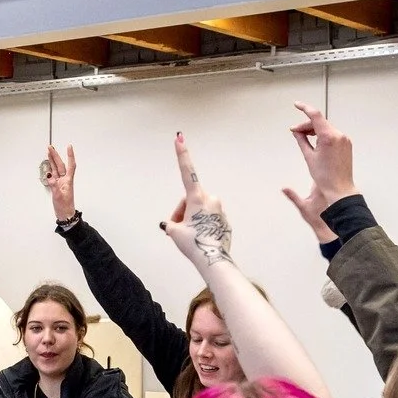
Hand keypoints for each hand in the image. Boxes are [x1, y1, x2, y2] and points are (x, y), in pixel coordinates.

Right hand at [44, 144, 76, 222]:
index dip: (70, 155)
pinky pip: (53, 174)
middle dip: (56, 155)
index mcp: (68, 181)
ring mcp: (61, 182)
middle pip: (61, 164)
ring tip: (49, 152)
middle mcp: (65, 180)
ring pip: (57, 168)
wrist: (65, 214)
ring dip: (53, 160)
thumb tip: (50, 176)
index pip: (70, 165)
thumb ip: (54, 185)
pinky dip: (51, 168)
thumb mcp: (58, 196)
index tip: (69, 146)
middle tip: (50, 147)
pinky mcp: (57, 185)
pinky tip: (48, 164)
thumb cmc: (65, 206)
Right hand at [160, 133, 231, 268]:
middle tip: (178, 229)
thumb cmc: (194, 244)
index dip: (182, 154)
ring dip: (192, 220)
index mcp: (198, 198)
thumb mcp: (175, 232)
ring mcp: (220, 210)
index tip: (179, 137)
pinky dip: (202, 227)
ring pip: (200, 211)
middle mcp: (211, 200)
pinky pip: (209, 220)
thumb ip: (172, 224)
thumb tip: (172, 224)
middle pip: (190, 200)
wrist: (213, 260)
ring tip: (190, 236)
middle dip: (182, 212)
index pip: (186, 172)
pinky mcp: (225, 221)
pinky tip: (201, 240)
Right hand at [281, 101, 354, 242]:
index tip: (297, 105)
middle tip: (295, 132)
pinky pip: (332, 134)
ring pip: (326, 128)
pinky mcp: (346, 144)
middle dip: (307, 126)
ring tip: (304, 138)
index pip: (315, 115)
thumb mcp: (309, 157)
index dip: (304, 108)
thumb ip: (302, 140)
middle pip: (320, 122)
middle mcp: (339, 135)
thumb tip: (297, 131)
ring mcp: (344, 139)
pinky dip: (323, 135)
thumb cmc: (325, 177)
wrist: (340, 188)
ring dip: (314, 130)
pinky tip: (315, 142)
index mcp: (328, 137)